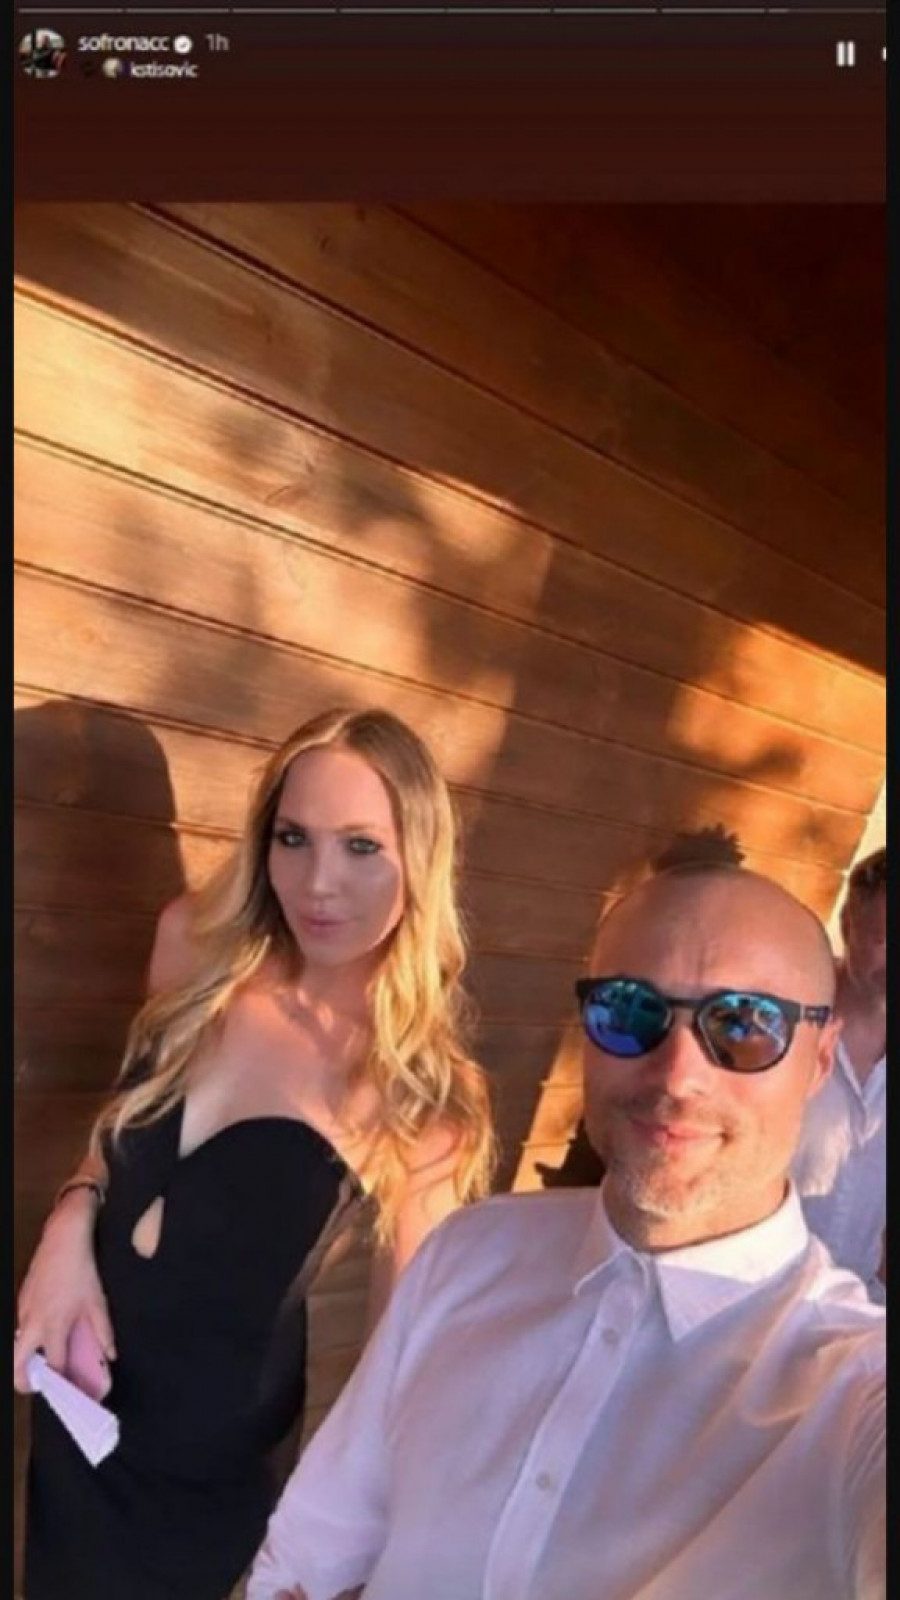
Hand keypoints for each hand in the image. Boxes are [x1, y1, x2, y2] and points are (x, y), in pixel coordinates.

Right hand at [14, 1191, 115, 1393]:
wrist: (63, 1238)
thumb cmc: (81, 1269)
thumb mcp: (98, 1301)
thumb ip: (104, 1332)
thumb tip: (111, 1354)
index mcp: (54, 1326)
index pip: (54, 1366)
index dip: (63, 1382)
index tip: (71, 1391)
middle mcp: (33, 1322)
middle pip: (17, 1364)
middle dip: (24, 1381)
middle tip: (39, 1387)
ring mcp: (24, 1310)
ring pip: (17, 1345)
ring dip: (26, 1358)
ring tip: (44, 1362)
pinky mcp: (22, 1299)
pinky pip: (20, 1326)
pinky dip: (28, 1337)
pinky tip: (45, 1332)